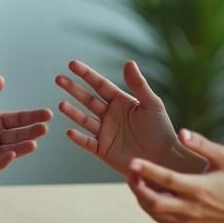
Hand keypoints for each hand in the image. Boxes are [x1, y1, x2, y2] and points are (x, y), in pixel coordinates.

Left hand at [0, 75, 52, 182]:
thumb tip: (0, 79)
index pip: (16, 119)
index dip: (31, 117)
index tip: (47, 113)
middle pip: (16, 136)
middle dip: (30, 132)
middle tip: (44, 128)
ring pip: (8, 153)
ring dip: (20, 148)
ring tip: (33, 144)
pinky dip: (1, 162)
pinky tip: (10, 155)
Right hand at [56, 60, 204, 176]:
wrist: (164, 160)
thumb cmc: (162, 131)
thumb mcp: (152, 104)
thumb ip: (139, 84)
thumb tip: (128, 62)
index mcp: (122, 102)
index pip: (100, 85)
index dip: (86, 74)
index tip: (72, 64)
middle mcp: (111, 115)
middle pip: (88, 100)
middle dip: (73, 89)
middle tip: (59, 79)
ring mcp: (106, 132)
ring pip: (85, 119)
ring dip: (73, 112)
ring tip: (61, 105)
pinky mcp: (103, 150)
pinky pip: (88, 142)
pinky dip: (78, 138)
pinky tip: (69, 131)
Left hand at [127, 129, 223, 222]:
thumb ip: (203, 144)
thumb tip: (182, 132)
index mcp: (199, 188)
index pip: (168, 180)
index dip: (148, 170)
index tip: (133, 161)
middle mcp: (191, 206)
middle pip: (154, 202)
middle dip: (137, 187)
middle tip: (130, 171)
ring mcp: (187, 219)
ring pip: (154, 213)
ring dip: (140, 197)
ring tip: (135, 180)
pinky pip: (160, 219)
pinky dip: (148, 207)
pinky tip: (146, 193)